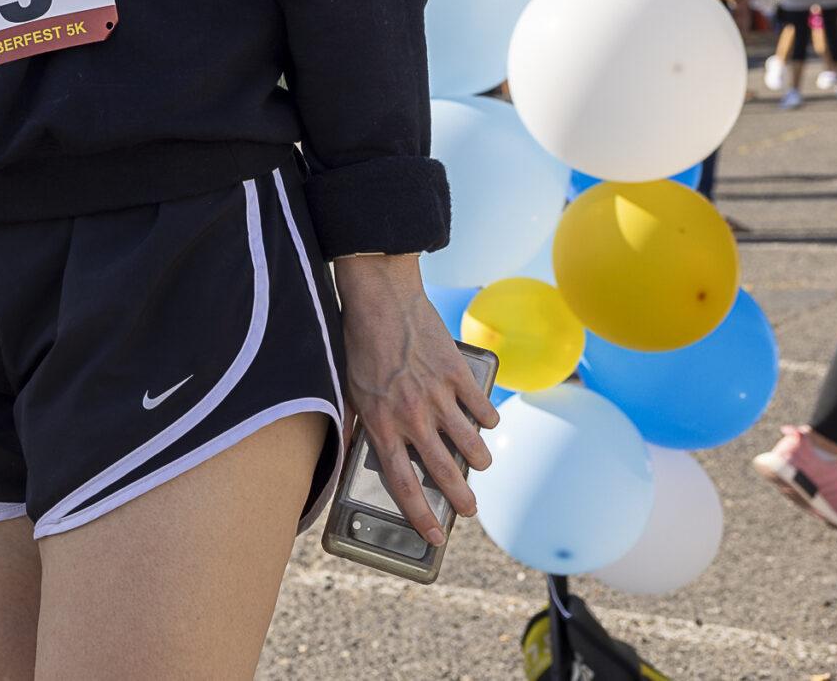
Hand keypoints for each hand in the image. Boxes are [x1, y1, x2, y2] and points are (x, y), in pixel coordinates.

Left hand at [333, 254, 497, 545]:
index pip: (403, 484)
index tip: (433, 538)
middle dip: (460, 500)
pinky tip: (485, 421)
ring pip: (471, 446)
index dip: (420, 516)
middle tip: (468, 511)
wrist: (380, 298)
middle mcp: (413, 417)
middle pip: (444, 474)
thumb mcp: (349, 389)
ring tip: (479, 464)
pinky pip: (482, 409)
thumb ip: (359, 423)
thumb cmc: (358, 343)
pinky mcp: (457, 375)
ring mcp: (439, 397)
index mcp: (382, 424)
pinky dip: (487, 419)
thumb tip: (359, 451)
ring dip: (478, 460)